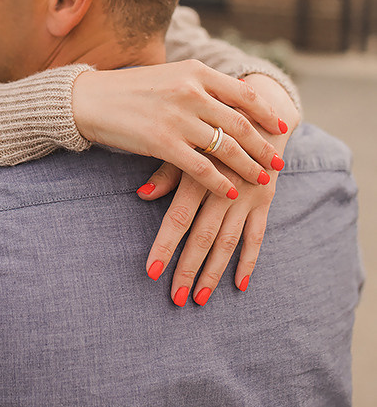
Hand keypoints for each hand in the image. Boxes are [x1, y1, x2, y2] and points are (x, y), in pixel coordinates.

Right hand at [72, 61, 292, 200]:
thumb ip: (200, 86)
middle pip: (241, 123)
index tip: (282, 127)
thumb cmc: (130, 90)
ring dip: (249, 166)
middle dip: (264, 145)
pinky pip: (201, 167)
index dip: (266, 113)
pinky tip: (231, 192)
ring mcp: (178, 117)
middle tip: (280, 160)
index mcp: (195, 72)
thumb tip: (230, 101)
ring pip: (226, 146)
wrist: (90, 99)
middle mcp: (191, 91)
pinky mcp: (162, 142)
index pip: (243, 94)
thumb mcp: (170, 76)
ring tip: (262, 178)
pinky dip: (220, 182)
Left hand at [138, 72, 297, 302]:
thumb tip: (141, 196)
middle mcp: (224, 187)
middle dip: (188, 269)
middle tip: (175, 298)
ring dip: (214, 271)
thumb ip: (166, 171)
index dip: (164, 245)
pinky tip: (239, 285)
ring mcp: (248, 196)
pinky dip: (249, 261)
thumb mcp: (186, 140)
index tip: (150, 271)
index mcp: (199, 172)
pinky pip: (258, 236)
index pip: (178, 217)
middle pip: (203, 236)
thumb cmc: (210, 125)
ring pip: (229, 241)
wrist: (257, 108)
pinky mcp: (265, 200)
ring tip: (201, 298)